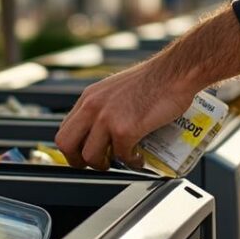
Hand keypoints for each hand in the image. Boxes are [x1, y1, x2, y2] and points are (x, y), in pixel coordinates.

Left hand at [55, 8, 239, 170]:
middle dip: (79, 161)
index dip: (72, 149)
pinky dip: (132, 162)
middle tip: (97, 164)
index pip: (65, 130)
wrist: (174, 72)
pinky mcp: (126, 129)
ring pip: (91, 156)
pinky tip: (140, 158)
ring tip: (121, 160)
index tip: (83, 155)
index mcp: (89, 98)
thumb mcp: (116, 89)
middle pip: (67, 145)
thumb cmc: (154, 80)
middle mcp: (93, 107)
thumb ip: (104, 107)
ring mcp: (107, 119)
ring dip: (106, 165)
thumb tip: (102, 131)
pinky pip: (122, 157)